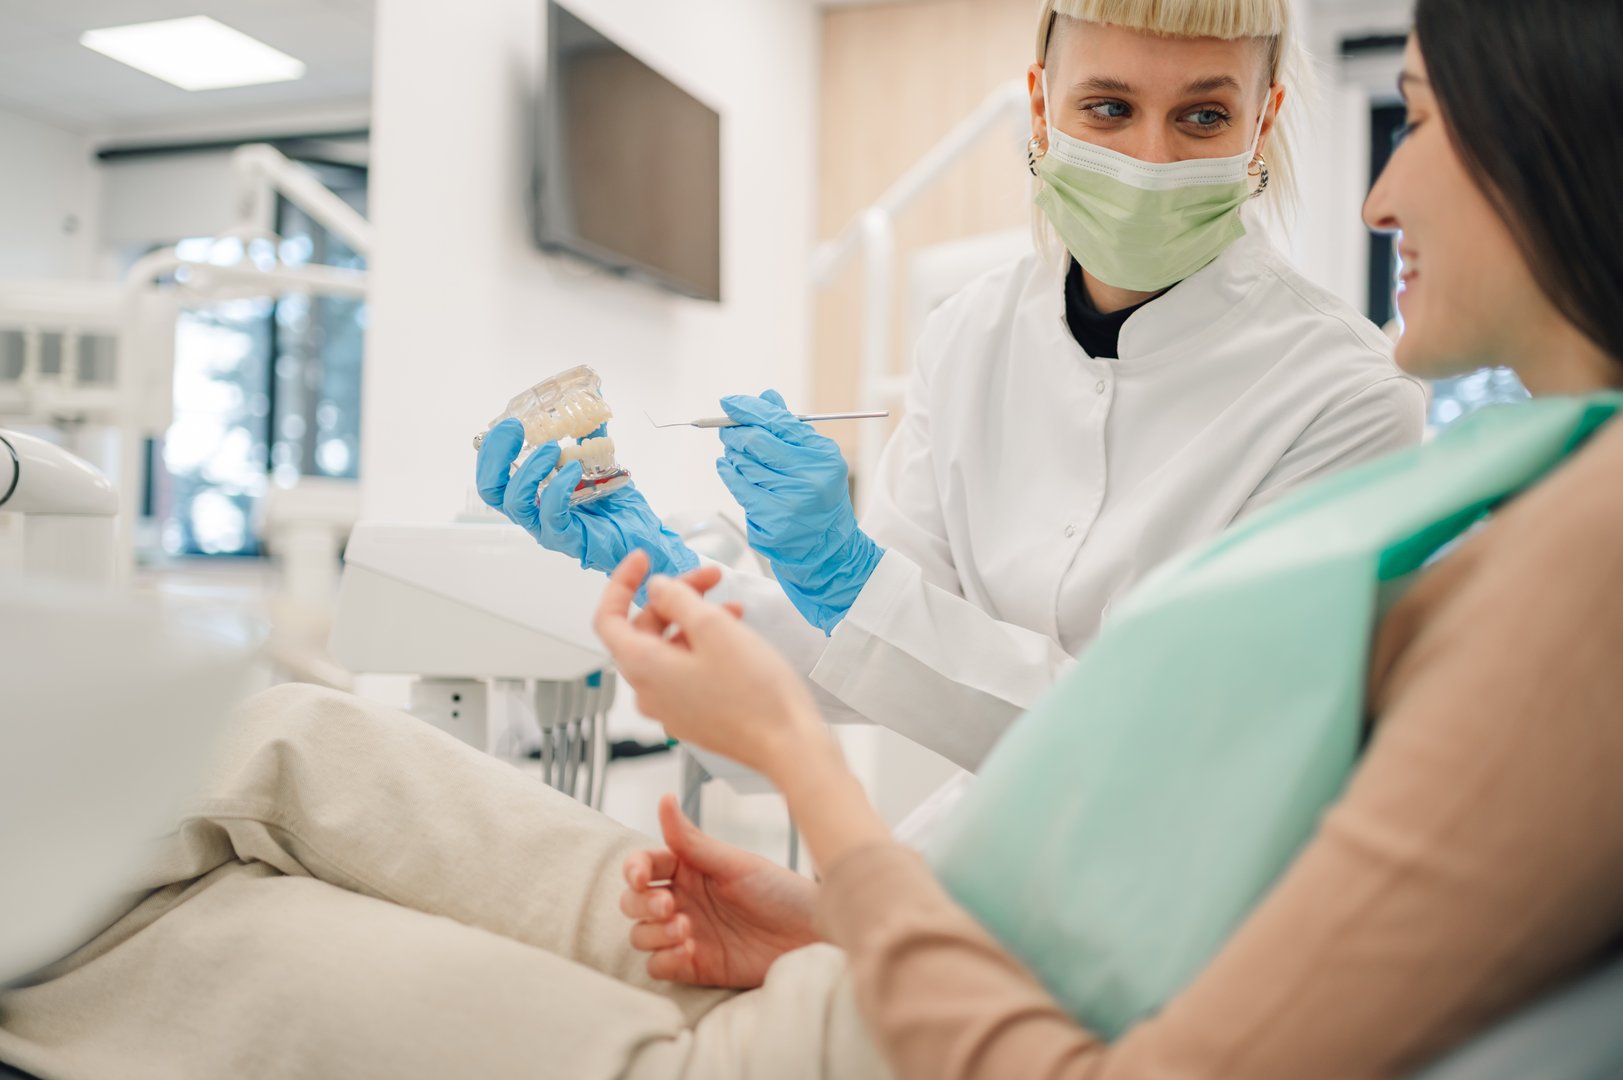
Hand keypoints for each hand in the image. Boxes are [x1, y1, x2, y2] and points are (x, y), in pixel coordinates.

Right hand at [476, 418, 698, 592]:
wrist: (642, 533)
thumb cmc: (616, 505)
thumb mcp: (600, 461)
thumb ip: (591, 434)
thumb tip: (594, 396)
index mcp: (532, 494)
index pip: (493, 474)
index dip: (493, 448)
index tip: (511, 424)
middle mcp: (532, 512)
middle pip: (490, 490)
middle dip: (497, 455)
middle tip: (518, 431)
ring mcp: (546, 527)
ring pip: (515, 502)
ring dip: (530, 468)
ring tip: (552, 449)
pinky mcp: (566, 538)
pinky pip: (551, 513)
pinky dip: (558, 487)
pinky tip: (574, 470)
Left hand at [598, 552, 893, 888]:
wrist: (787, 744)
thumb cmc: (754, 692)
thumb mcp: (714, 627)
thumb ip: (677, 599)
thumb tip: (656, 589)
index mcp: (642, 667)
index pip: (608, 618)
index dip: (622, 583)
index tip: (643, 560)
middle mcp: (647, 691)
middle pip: (644, 630)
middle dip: (675, 598)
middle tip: (709, 577)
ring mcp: (670, 706)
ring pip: (669, 649)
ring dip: (694, 621)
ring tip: (732, 607)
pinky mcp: (693, 715)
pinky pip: (685, 671)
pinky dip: (703, 646)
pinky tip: (734, 636)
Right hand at [620, 794, 818, 988]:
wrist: (810, 936)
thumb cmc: (780, 891)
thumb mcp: (735, 864)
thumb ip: (692, 841)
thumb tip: (664, 798)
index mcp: (689, 869)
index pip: (643, 866)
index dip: (633, 870)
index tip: (641, 876)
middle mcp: (682, 900)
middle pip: (633, 903)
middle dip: (642, 904)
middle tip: (670, 906)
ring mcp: (685, 934)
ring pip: (640, 935)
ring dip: (654, 933)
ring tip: (687, 929)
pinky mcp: (694, 966)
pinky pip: (658, 967)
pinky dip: (666, 959)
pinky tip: (690, 951)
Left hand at [714, 391, 883, 632]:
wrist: (827, 546)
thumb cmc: (819, 495)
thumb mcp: (816, 458)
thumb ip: (790, 428)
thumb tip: (766, 396)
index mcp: (824, 457)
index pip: (780, 422)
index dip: (750, 409)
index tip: (729, 402)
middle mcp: (808, 479)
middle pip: (757, 442)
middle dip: (735, 431)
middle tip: (726, 428)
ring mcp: (789, 502)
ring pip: (745, 465)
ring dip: (733, 454)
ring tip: (734, 452)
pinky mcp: (771, 521)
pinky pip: (740, 489)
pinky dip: (729, 474)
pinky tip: (728, 467)